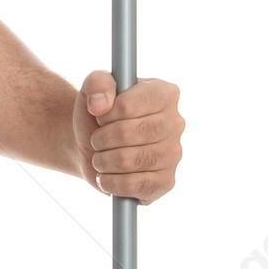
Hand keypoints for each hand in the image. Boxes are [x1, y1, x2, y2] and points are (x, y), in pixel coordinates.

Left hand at [74, 72, 183, 201]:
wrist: (92, 147)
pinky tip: (107, 176)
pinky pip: (133, 185)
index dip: (105, 114)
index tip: (101, 116)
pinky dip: (110, 183)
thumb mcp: (92, 90)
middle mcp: (175, 123)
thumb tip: (100, 104)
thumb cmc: (98, 116)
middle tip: (97, 139)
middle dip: (100, 139)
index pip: (128, 106)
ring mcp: (173, 154)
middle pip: (127, 134)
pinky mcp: (165, 182)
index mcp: (164, 93)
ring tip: (101, 157)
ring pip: (128, 160)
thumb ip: (97, 83)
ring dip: (102, 161)